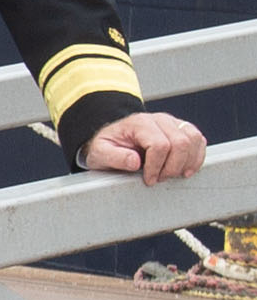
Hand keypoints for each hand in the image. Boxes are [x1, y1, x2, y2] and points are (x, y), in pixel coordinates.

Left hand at [83, 111, 205, 183]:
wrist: (115, 139)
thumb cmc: (108, 146)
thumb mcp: (101, 153)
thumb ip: (114, 157)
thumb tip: (135, 162)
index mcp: (139, 123)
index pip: (160, 145)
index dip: (156, 167)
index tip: (149, 179)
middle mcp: (158, 119)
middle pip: (180, 143)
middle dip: (172, 167)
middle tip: (160, 178)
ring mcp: (172, 122)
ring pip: (193, 139)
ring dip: (187, 162)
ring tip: (172, 174)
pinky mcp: (182, 129)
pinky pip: (199, 140)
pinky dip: (196, 157)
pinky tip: (185, 168)